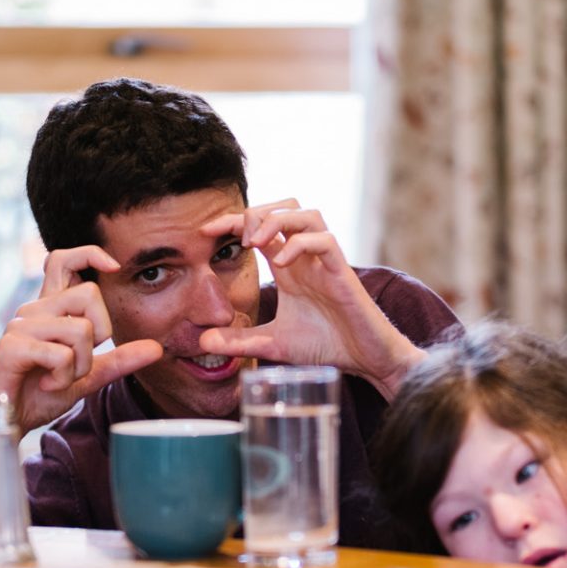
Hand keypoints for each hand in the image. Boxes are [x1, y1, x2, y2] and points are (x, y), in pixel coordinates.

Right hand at [0, 246, 165, 513]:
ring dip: (80, 365)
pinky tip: (46, 385)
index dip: (89, 254)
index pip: (62, 260)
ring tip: (59, 379)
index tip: (113, 267)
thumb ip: (119, 361)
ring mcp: (21, 327)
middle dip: (100, 333)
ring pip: (79, 329)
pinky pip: (60, 354)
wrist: (7, 424)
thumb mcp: (87, 377)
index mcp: (50, 311)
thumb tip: (157, 348)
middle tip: (80, 362)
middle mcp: (34, 311)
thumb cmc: (40, 395)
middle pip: (89, 295)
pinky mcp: (11, 347)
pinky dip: (63, 377)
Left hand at [196, 201, 421, 396]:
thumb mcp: (273, 344)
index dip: (233, 221)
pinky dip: (300, 244)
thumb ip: (240, 341)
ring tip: (256, 243)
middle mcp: (307, 257)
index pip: (260, 227)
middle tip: (238, 238)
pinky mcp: (343, 272)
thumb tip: (203, 340)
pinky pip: (325, 240)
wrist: (364, 360)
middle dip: (257, 212)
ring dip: (277, 220)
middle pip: (285, 207)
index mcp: (289, 266)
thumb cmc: (326, 345)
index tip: (206, 232)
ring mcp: (325, 261)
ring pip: (307, 214)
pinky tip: (281, 263)